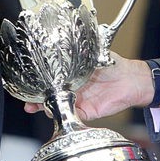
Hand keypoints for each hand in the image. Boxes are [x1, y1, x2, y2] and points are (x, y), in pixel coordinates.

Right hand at [23, 52, 152, 121]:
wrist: (131, 79)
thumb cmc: (113, 64)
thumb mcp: (91, 54)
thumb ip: (77, 54)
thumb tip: (61, 44)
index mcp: (71, 76)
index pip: (50, 82)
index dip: (38, 85)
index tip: (27, 85)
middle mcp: (73, 90)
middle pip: (49, 98)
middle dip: (37, 100)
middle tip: (28, 101)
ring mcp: (79, 102)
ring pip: (57, 109)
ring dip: (47, 109)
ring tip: (39, 105)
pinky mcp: (87, 112)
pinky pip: (72, 116)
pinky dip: (63, 115)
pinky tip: (57, 110)